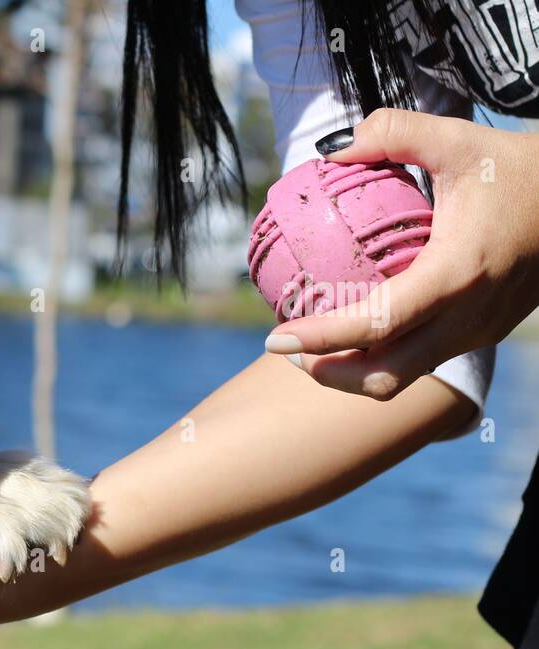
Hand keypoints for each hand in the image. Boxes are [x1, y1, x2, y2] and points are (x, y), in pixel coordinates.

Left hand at [264, 108, 538, 398]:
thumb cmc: (518, 169)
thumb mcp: (458, 138)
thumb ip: (393, 132)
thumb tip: (332, 150)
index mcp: (456, 275)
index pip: (377, 324)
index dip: (321, 338)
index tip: (275, 337)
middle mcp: (467, 317)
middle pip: (385, 376)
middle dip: (328, 374)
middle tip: (285, 350)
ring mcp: (477, 333)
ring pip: (404, 376)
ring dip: (353, 372)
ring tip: (311, 348)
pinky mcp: (482, 334)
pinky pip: (423, 359)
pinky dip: (382, 356)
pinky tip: (354, 328)